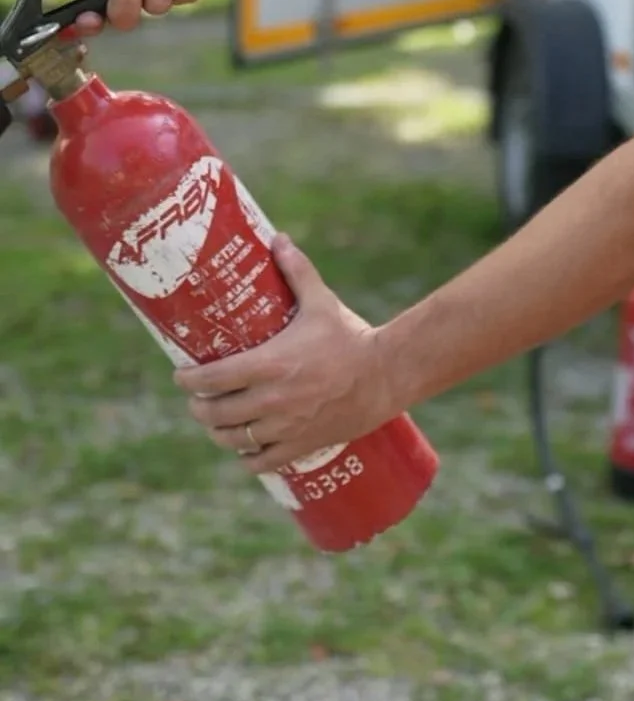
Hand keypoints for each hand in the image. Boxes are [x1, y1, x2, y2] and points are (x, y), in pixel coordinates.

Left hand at [172, 235, 398, 473]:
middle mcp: (271, 400)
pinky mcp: (302, 444)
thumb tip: (278, 238)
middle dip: (199, 407)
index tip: (181, 376)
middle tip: (197, 399)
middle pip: (216, 413)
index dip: (188, 380)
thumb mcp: (321, 302)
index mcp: (269, 364)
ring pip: (234, 440)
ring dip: (218, 433)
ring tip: (215, 423)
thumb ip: (297, 271)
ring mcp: (285, 427)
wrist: (385, 374)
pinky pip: (262, 462)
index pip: (211, 379)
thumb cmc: (350, 337)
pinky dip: (247, 459)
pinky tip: (244, 452)